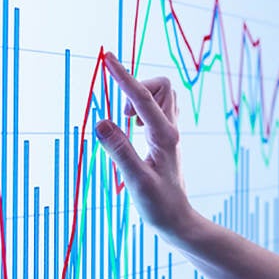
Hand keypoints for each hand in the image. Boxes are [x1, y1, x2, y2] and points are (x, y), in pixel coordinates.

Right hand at [94, 52, 196, 240]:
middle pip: (161, 87)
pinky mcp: (165, 139)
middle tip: (120, 115)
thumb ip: (119, 150)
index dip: (124, 77)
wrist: (177, 221)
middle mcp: (170, 130)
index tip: (108, 57)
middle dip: (136, 87)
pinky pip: (156, 109)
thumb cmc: (158, 205)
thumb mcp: (136, 180)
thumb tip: (101, 121)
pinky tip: (130, 128)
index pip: (142, 98)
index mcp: (164, 137)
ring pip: (161, 96)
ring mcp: (169, 133)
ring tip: (125, 122)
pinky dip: (141, 109)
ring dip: (139, 98)